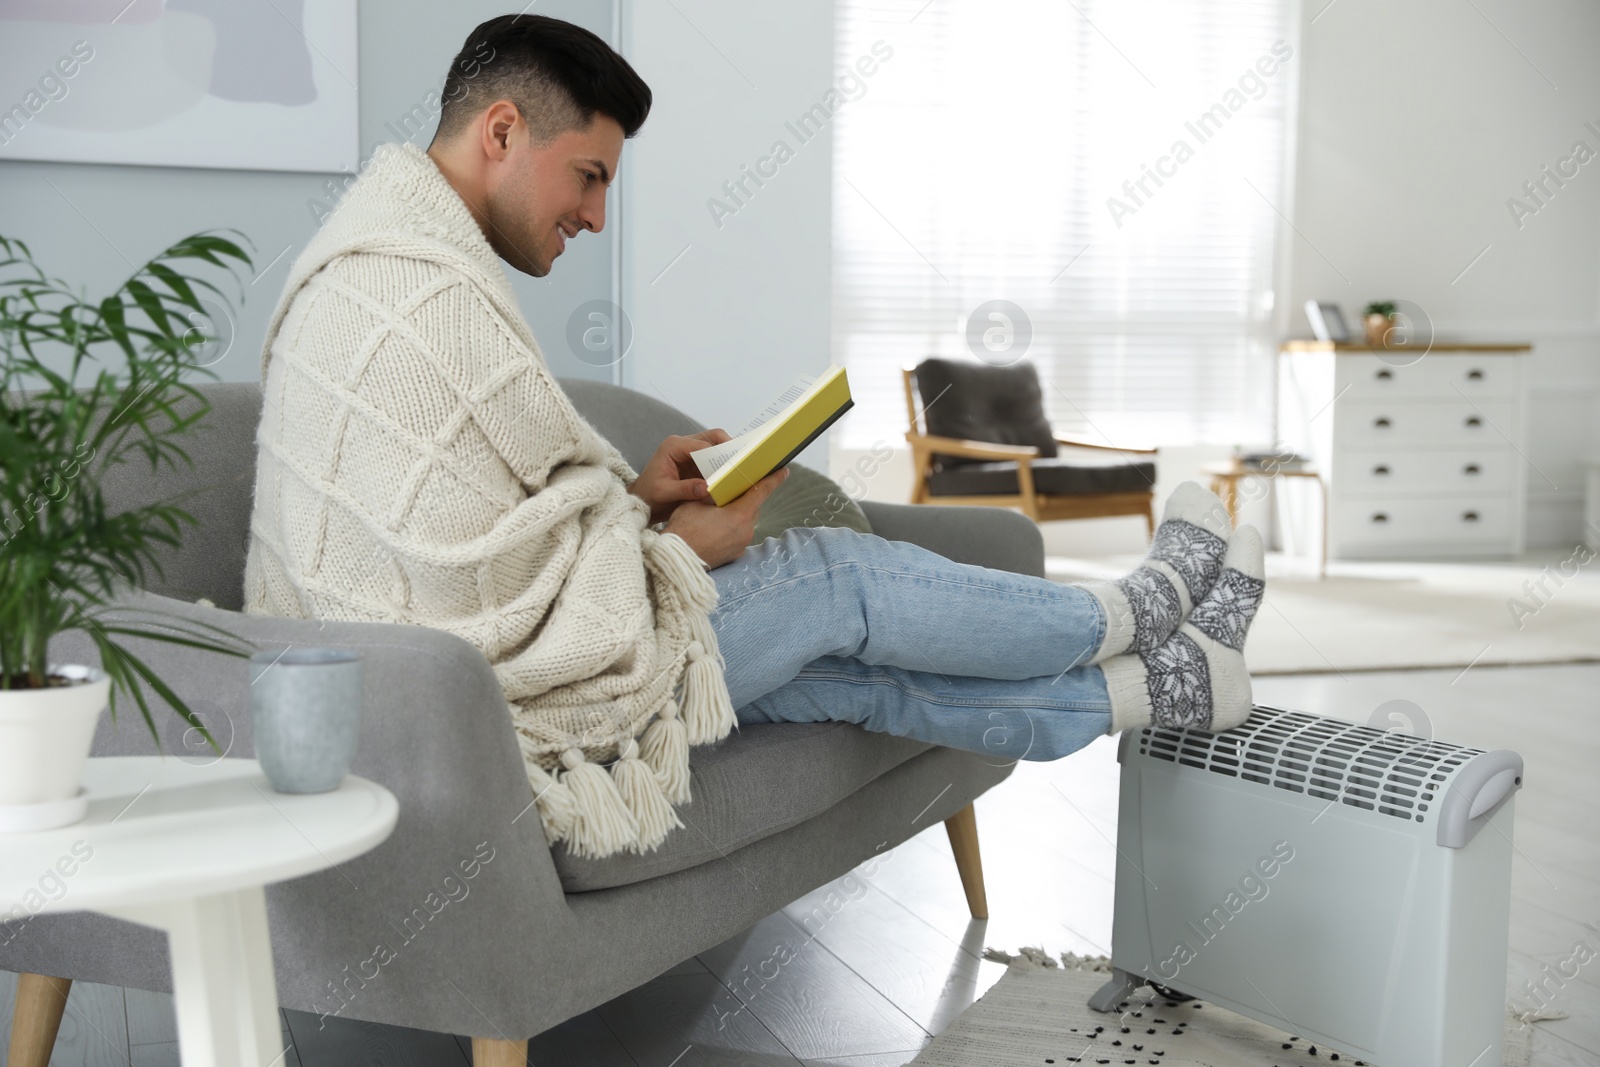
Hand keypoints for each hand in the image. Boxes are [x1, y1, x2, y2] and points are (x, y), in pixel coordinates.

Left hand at [628, 428, 731, 524]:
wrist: (641, 501)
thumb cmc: (648, 495)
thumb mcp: (665, 492)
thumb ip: (686, 489)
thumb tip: (708, 488)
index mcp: (673, 446)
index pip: (703, 444)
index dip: (720, 454)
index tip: (733, 465)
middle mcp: (683, 445)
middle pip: (713, 438)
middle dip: (729, 448)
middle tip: (744, 461)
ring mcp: (690, 453)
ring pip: (716, 447)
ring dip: (727, 457)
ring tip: (741, 468)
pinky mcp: (695, 463)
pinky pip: (713, 460)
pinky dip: (723, 466)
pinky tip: (731, 476)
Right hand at [663, 467, 788, 568]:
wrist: (676, 560)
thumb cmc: (684, 529)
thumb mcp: (696, 502)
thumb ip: (713, 492)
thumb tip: (721, 485)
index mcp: (739, 515)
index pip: (761, 492)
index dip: (773, 480)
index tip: (783, 471)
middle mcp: (746, 531)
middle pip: (753, 507)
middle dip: (748, 497)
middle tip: (738, 487)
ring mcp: (741, 544)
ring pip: (746, 521)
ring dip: (739, 513)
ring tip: (722, 507)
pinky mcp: (735, 554)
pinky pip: (739, 534)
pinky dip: (733, 527)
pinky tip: (718, 524)